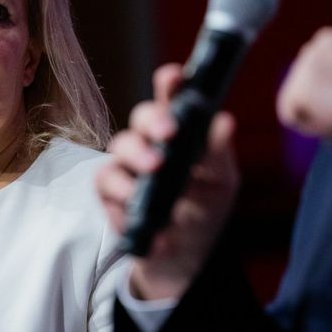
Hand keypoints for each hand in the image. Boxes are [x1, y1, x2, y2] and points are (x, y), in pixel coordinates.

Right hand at [97, 63, 239, 299]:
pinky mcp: (109, 192)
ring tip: (156, 171)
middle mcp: (150, 140)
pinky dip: (127, 199)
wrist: (185, 255)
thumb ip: (219, 153)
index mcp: (181, 130)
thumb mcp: (221, 183)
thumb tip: (224, 121)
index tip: (174, 76)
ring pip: (121, 145)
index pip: (172, 98)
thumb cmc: (203, 208)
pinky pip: (107, 183)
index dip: (169, 83)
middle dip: (154, 120)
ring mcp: (127, 164)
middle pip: (142, 116)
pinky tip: (153, 219)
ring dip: (138, 155)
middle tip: (169, 132)